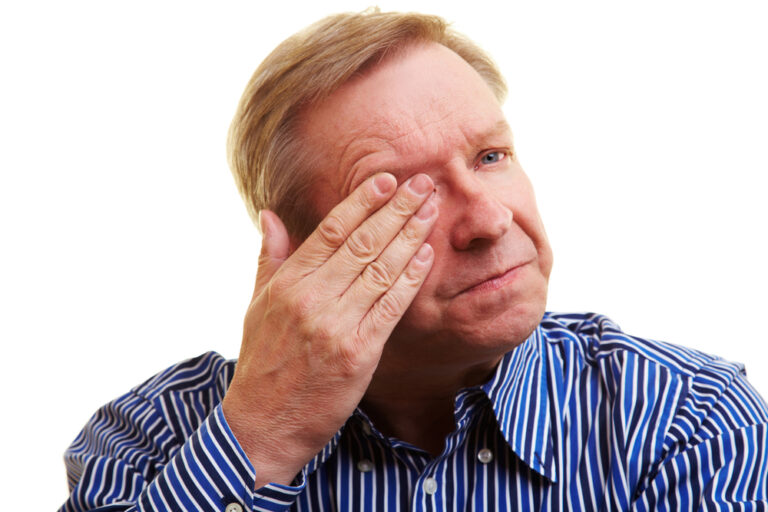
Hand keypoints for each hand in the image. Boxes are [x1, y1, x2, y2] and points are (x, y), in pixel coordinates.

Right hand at [221, 172, 436, 487]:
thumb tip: (270, 214)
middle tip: (423, 183)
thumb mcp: (256, 305)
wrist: (264, 423)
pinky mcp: (359, 353)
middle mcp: (312, 299)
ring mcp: (337, 326)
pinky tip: (426, 255)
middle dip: (396, 209)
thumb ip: (270, 257)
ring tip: (431, 210)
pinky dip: (410, 278)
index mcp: (288, 284)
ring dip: (410, 236)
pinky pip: (390, 307)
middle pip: (362, 243)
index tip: (386, 180)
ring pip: (381, 269)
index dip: (362, 202)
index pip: (331, 231)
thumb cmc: (262, 362)